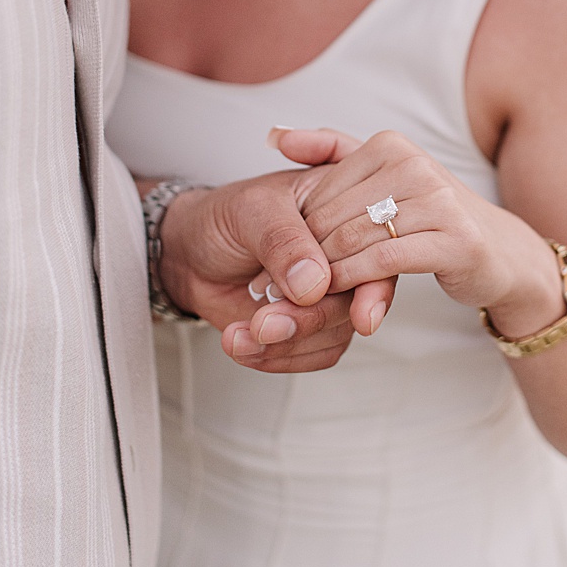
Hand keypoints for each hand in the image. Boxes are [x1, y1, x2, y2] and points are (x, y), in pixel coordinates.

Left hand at [154, 165, 395, 372]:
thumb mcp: (251, 210)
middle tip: (264, 322)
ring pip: (338, 332)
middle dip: (310, 320)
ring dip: (286, 343)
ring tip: (242, 333)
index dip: (373, 284)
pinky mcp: (313, 323)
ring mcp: (332, 291)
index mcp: (346, 211)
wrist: (186, 254)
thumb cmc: (222, 218)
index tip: (358, 314)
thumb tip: (316, 283)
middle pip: (359, 299)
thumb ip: (283, 242)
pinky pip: (319, 353)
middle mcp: (346, 254)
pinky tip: (246, 342)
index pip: (380, 249)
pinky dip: (279, 357)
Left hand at [273, 128, 564, 340]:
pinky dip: (354, 281)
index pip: (320, 189)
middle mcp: (416, 165)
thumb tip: (273, 135)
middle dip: (306, 254)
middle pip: (332, 216)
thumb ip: (330, 152)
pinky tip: (344, 296)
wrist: (501, 252)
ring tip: (309, 293)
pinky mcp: (455, 240)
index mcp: (392, 146)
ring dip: (325, 273)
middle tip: (287, 284)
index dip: (299, 228)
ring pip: (353, 240)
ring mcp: (439, 201)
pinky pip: (383, 262)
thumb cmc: (432, 218)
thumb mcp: (381, 178)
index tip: (290, 257)